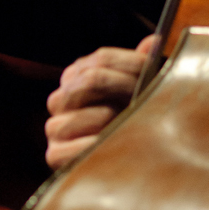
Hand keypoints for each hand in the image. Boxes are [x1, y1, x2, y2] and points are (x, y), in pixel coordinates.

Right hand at [45, 35, 157, 169]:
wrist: (129, 167)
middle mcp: (60, 99)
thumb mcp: (139, 93)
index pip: (102, 59)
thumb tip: (153, 42)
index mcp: (77, 77)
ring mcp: (55, 127)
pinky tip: (106, 147)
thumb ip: (142, 68)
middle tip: (144, 97)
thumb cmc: (133, 123)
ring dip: (105, 119)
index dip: (132, 64)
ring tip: (124, 126)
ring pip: (78, 111)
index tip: (153, 70)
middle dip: (122, 87)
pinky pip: (66, 147)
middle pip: (89, 80)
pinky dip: (88, 147)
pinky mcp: (54, 155)